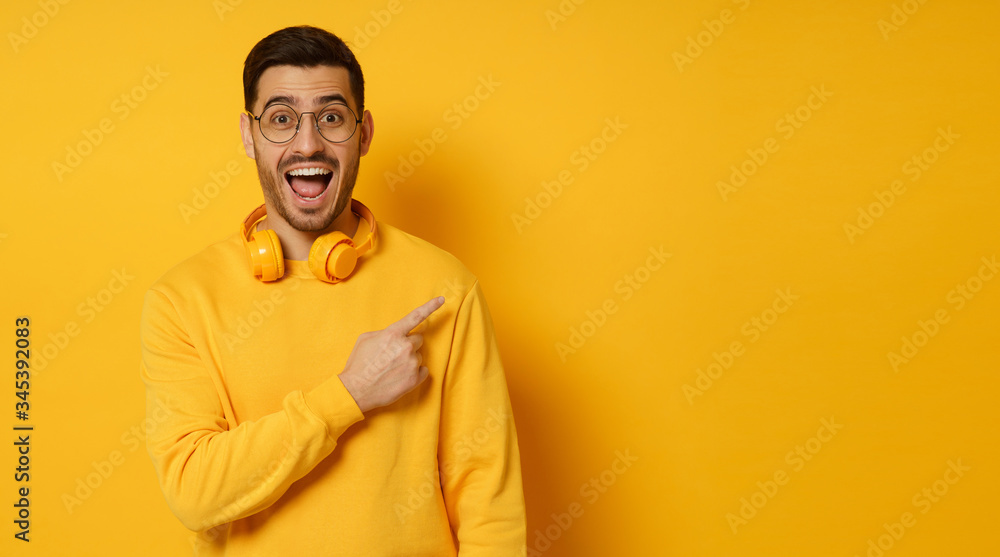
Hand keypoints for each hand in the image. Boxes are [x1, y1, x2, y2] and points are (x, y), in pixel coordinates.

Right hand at [338, 296, 444, 412]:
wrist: (356, 390)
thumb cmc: (358, 364)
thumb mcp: (366, 339)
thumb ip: (385, 332)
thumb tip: (395, 334)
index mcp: (393, 334)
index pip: (416, 316)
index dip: (430, 306)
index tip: (441, 299)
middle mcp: (406, 347)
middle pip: (418, 340)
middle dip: (409, 344)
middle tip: (394, 354)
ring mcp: (412, 363)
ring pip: (418, 356)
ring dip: (409, 360)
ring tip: (392, 368)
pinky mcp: (415, 379)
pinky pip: (423, 371)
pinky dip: (414, 373)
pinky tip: (400, 376)